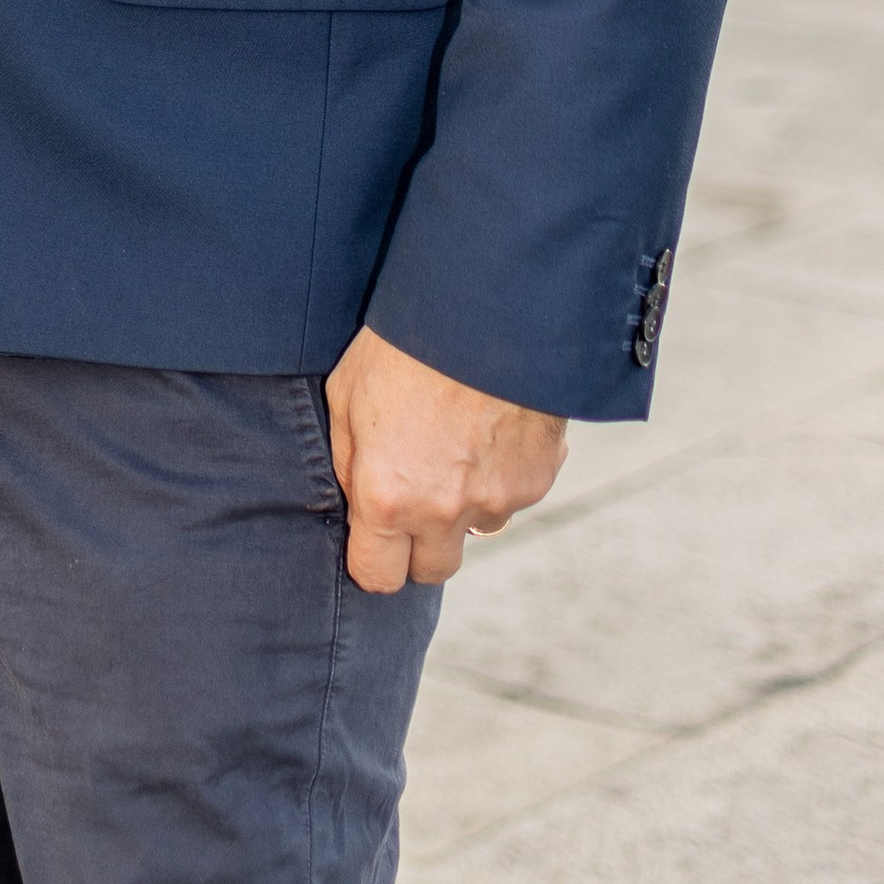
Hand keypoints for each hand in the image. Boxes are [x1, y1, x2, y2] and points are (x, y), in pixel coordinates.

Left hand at [324, 324, 567, 589]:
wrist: (484, 306)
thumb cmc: (403, 342)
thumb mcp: (346, 394)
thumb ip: (349, 462)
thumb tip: (359, 501)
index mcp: (387, 497)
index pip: (377, 578)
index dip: (373, 559)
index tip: (374, 538)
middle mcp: (443, 511)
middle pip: (431, 570)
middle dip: (420, 543)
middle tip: (416, 490)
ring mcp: (496, 499)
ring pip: (477, 530)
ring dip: (465, 506)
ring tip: (456, 444)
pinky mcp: (537, 479)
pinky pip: (514, 496)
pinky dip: (502, 473)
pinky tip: (491, 423)